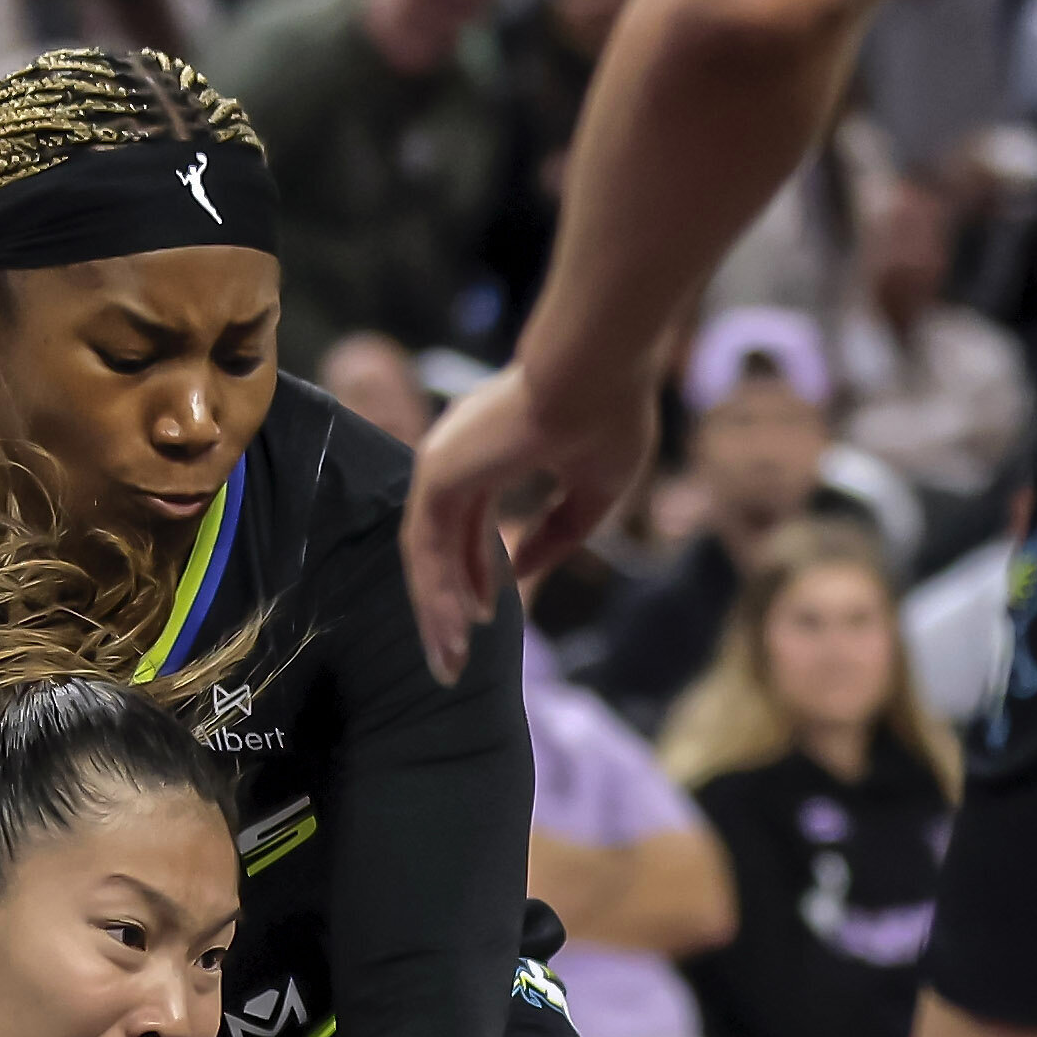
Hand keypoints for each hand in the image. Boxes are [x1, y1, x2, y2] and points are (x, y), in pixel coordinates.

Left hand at [402, 359, 654, 682]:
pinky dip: (435, 593)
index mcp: (489, 450)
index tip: (486, 614)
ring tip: (449, 662)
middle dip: (448, 602)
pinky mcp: (437, 473)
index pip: (470, 521)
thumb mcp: (595, 490)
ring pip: (427, 552)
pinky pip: (426, 548)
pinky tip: (451, 633)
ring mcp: (442, 463)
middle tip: (453, 655)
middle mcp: (457, 455)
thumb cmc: (609, 417)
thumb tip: (523, 572)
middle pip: (441, 542)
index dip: (478, 569)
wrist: (597, 374)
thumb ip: (559, 532)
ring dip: (436, 610)